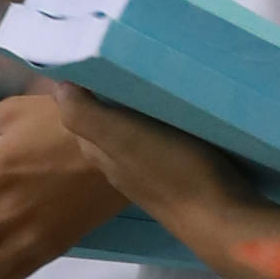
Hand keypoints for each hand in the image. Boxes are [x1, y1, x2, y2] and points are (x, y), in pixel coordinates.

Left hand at [57, 84, 279, 278]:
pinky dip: (157, 126)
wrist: (220, 220)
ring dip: (133, 112)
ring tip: (148, 81)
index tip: (93, 58)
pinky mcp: (175, 178)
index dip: (81, 87)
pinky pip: (157, 144)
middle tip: (122, 62)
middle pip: (103, 124)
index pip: (78, 114)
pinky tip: (173, 116)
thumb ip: (86, 116)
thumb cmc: (173, 171)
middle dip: (106, 96)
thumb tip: (58, 88)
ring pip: (130, 134)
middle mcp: (117, 165)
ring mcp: (147, 174)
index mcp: (101, 153)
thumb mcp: (124, 138)